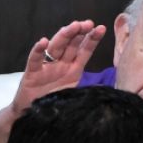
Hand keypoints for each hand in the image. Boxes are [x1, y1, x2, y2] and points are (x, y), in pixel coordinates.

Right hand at [0, 20, 105, 142]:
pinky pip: (34, 60)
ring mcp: (46, 67)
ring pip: (55, 47)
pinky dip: (37, 51)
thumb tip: (111, 94)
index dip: (92, 39)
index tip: (101, 28)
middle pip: (70, 44)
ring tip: (73, 27)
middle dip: (79, 32)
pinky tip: (43, 42)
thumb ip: (91, 91)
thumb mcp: (78, 96)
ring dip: (64, 36)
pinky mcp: (31, 74)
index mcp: (74, 69)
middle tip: (87, 23)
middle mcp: (61, 64)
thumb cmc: (57, 104)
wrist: (34, 118)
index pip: (84, 50)